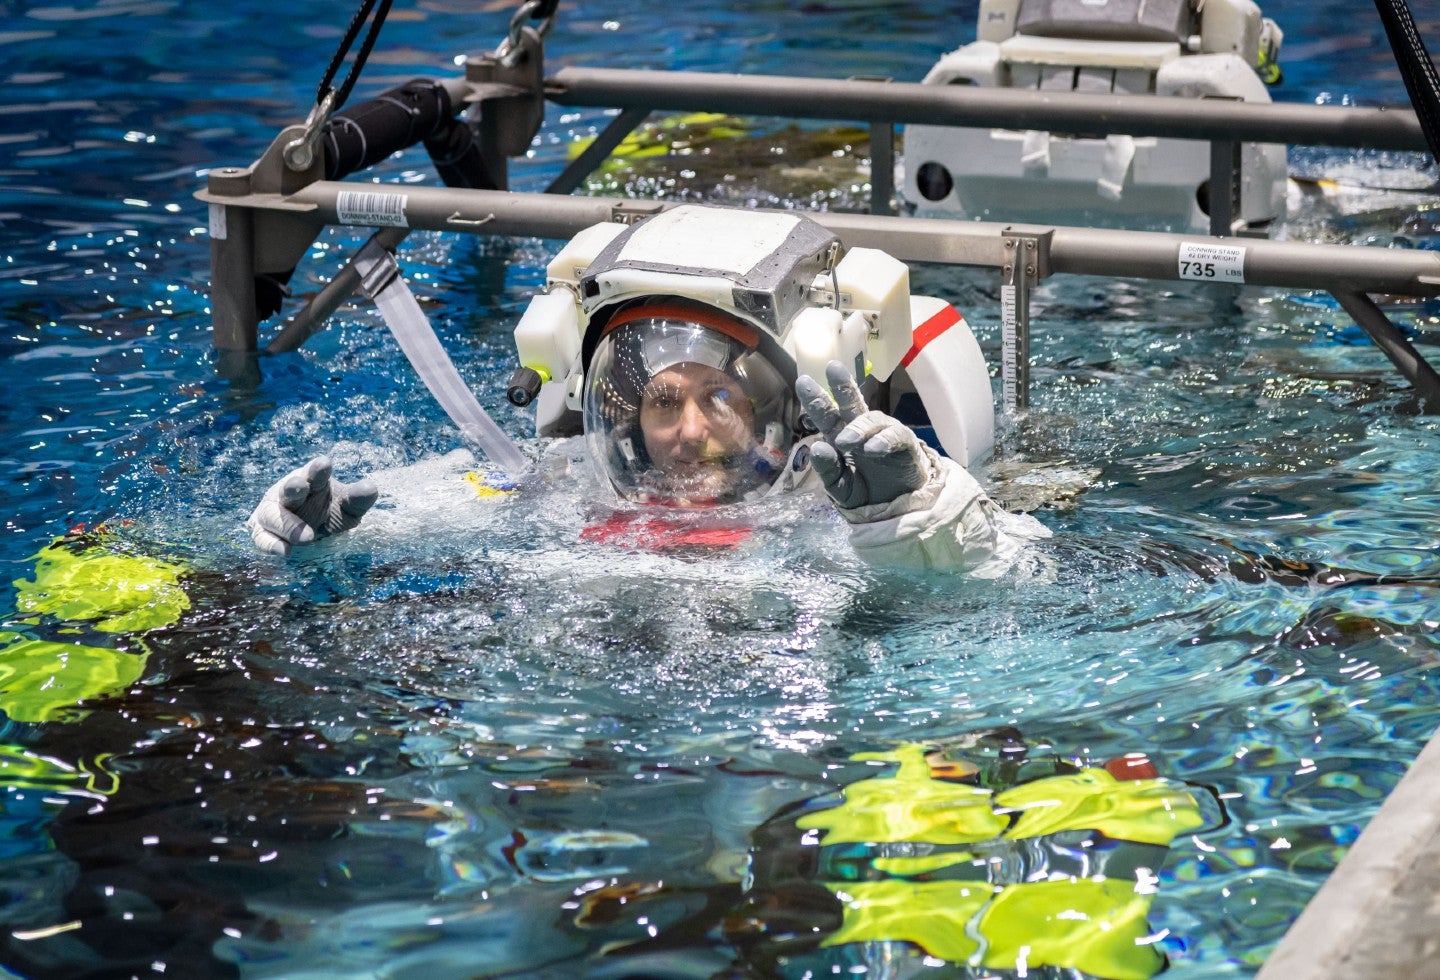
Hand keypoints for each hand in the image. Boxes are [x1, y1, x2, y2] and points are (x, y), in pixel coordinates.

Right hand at [247, 456, 377, 555]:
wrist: (309, 535)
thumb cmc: (330, 513)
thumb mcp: (348, 507)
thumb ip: (358, 499)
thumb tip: (372, 488)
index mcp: (312, 481)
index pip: (315, 473)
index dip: (318, 468)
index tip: (325, 463)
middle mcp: (288, 492)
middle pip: (289, 488)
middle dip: (293, 486)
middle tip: (300, 485)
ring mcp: (272, 511)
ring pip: (272, 514)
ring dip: (287, 524)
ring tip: (308, 537)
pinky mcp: (262, 531)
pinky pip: (262, 537)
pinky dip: (272, 544)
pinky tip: (285, 551)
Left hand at [796, 361, 928, 509]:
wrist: (898, 508)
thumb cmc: (867, 491)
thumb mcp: (841, 487)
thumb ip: (828, 470)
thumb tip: (816, 447)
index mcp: (841, 437)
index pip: (827, 415)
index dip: (816, 399)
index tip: (803, 381)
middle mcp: (862, 429)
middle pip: (851, 403)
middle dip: (842, 385)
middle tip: (833, 368)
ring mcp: (883, 433)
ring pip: (872, 419)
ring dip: (858, 428)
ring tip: (845, 442)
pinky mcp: (905, 443)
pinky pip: (895, 436)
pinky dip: (883, 440)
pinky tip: (872, 449)